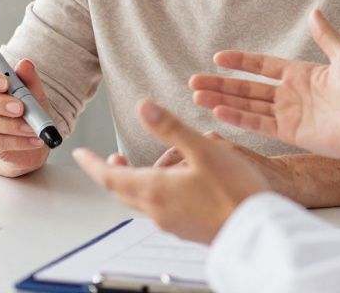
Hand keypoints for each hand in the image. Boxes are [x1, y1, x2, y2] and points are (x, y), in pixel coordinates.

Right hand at [0, 58, 52, 176]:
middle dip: (0, 103)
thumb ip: (28, 79)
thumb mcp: (33, 91)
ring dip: (12, 125)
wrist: (29, 134)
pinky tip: (35, 140)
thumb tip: (25, 64)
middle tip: (20, 108)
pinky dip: (19, 141)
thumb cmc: (27, 106)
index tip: (4, 82)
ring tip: (32, 128)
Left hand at [73, 100, 268, 243]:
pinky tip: (167, 186)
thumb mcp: (203, 149)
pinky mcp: (187, 230)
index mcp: (156, 189)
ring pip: (140, 202)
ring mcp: (172, 223)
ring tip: (134, 168)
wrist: (259, 231)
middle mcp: (158, 210)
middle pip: (122, 191)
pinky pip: (158, 211)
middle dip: (110, 174)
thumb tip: (143, 107)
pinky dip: (151, 195)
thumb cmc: (236, 192)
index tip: (79, 154)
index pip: (110, 176)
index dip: (92, 164)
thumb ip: (170, 128)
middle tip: (104, 160)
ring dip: (131, 184)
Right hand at [190, 10, 339, 176]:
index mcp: (301, 74)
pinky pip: (257, 124)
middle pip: (247, 88)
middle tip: (194, 81)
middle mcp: (291, 95)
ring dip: (222, 101)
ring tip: (197, 96)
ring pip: (247, 106)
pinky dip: (237, 118)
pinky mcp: (289, 134)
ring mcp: (288, 115)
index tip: (218, 58)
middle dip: (220, 84)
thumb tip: (314, 11)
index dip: (240, 62)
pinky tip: (217, 111)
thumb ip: (325, 36)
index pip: (262, 66)